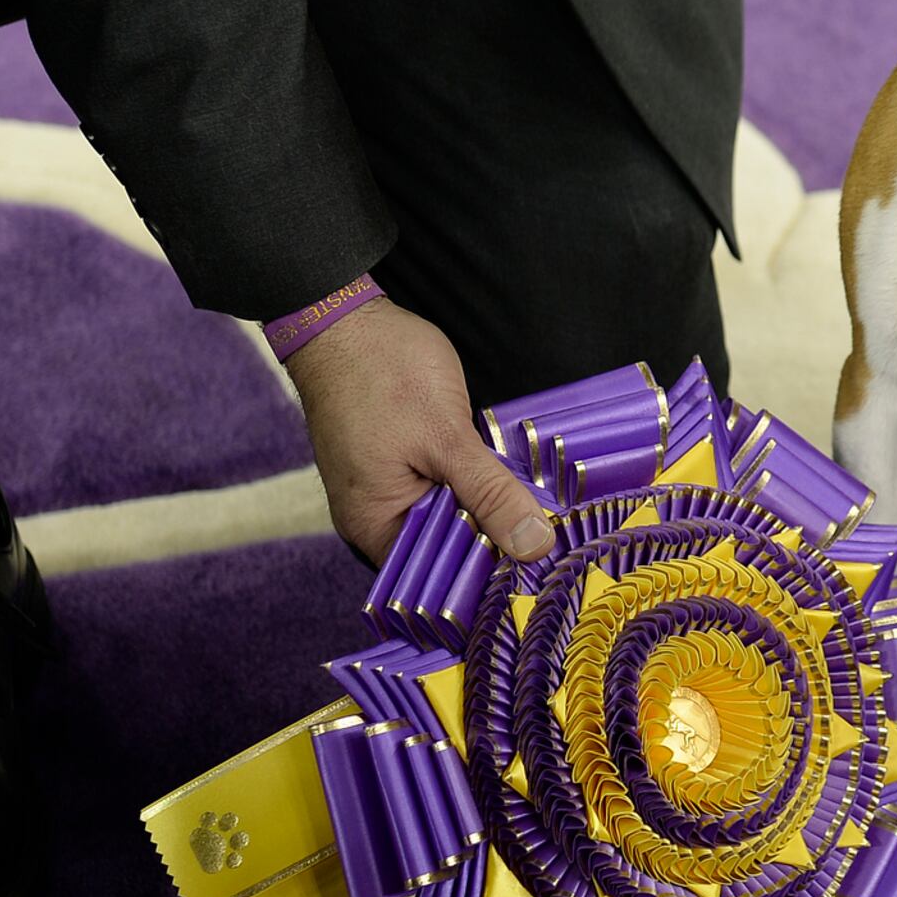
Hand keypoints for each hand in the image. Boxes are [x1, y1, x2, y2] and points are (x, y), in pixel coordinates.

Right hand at [282, 294, 553, 566]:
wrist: (345, 317)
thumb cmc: (383, 372)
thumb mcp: (446, 437)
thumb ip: (489, 495)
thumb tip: (533, 546)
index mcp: (374, 526)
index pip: (439, 580)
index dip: (490, 576)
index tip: (541, 567)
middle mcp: (375, 517)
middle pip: (446, 551)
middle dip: (494, 540)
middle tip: (552, 534)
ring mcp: (386, 488)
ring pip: (450, 517)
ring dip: (487, 509)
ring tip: (537, 507)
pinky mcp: (400, 463)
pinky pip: (442, 490)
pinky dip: (472, 485)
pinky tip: (507, 478)